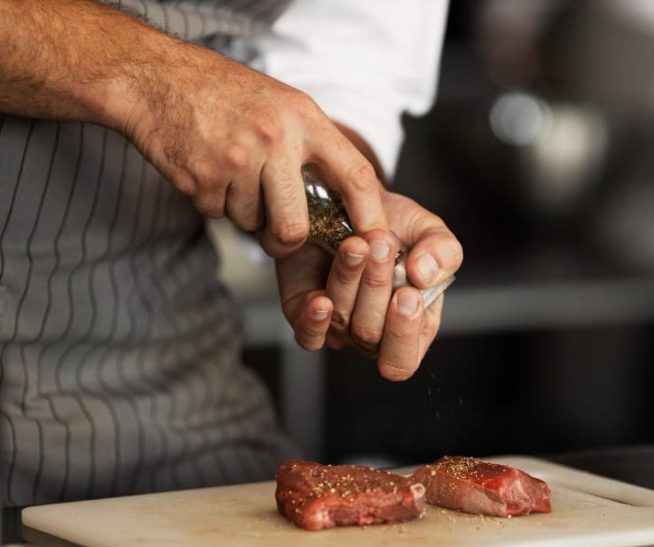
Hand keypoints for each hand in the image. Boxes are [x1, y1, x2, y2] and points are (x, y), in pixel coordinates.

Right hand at [118, 43, 386, 256]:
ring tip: (231, 171)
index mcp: (304, 119)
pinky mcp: (201, 179)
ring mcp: (236, 160)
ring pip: (251, 224)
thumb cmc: (225, 94)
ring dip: (243, 211)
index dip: (370, 216)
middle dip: (284, 241)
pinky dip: (214, 201)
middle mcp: (275, 140)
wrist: (157, 78)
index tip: (376, 240)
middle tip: (276, 233)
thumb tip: (341, 205)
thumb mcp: (283, 104)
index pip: (356, 176)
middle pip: (294, 229)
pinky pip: (219, 215)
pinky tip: (208, 168)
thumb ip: (313, 148)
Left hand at [276, 189, 462, 380]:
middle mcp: (371, 333)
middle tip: (381, 243)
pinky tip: (321, 300)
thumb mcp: (428, 231)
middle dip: (377, 287)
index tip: (407, 293)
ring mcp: (336, 326)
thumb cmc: (394, 224)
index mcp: (409, 326)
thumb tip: (424, 276)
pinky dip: (314, 319)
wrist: (349, 200)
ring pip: (340, 322)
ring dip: (350, 279)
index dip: (403, 335)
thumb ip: (443, 252)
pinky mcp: (303, 313)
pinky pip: (307, 333)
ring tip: (357, 242)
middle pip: (370, 336)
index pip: (403, 360)